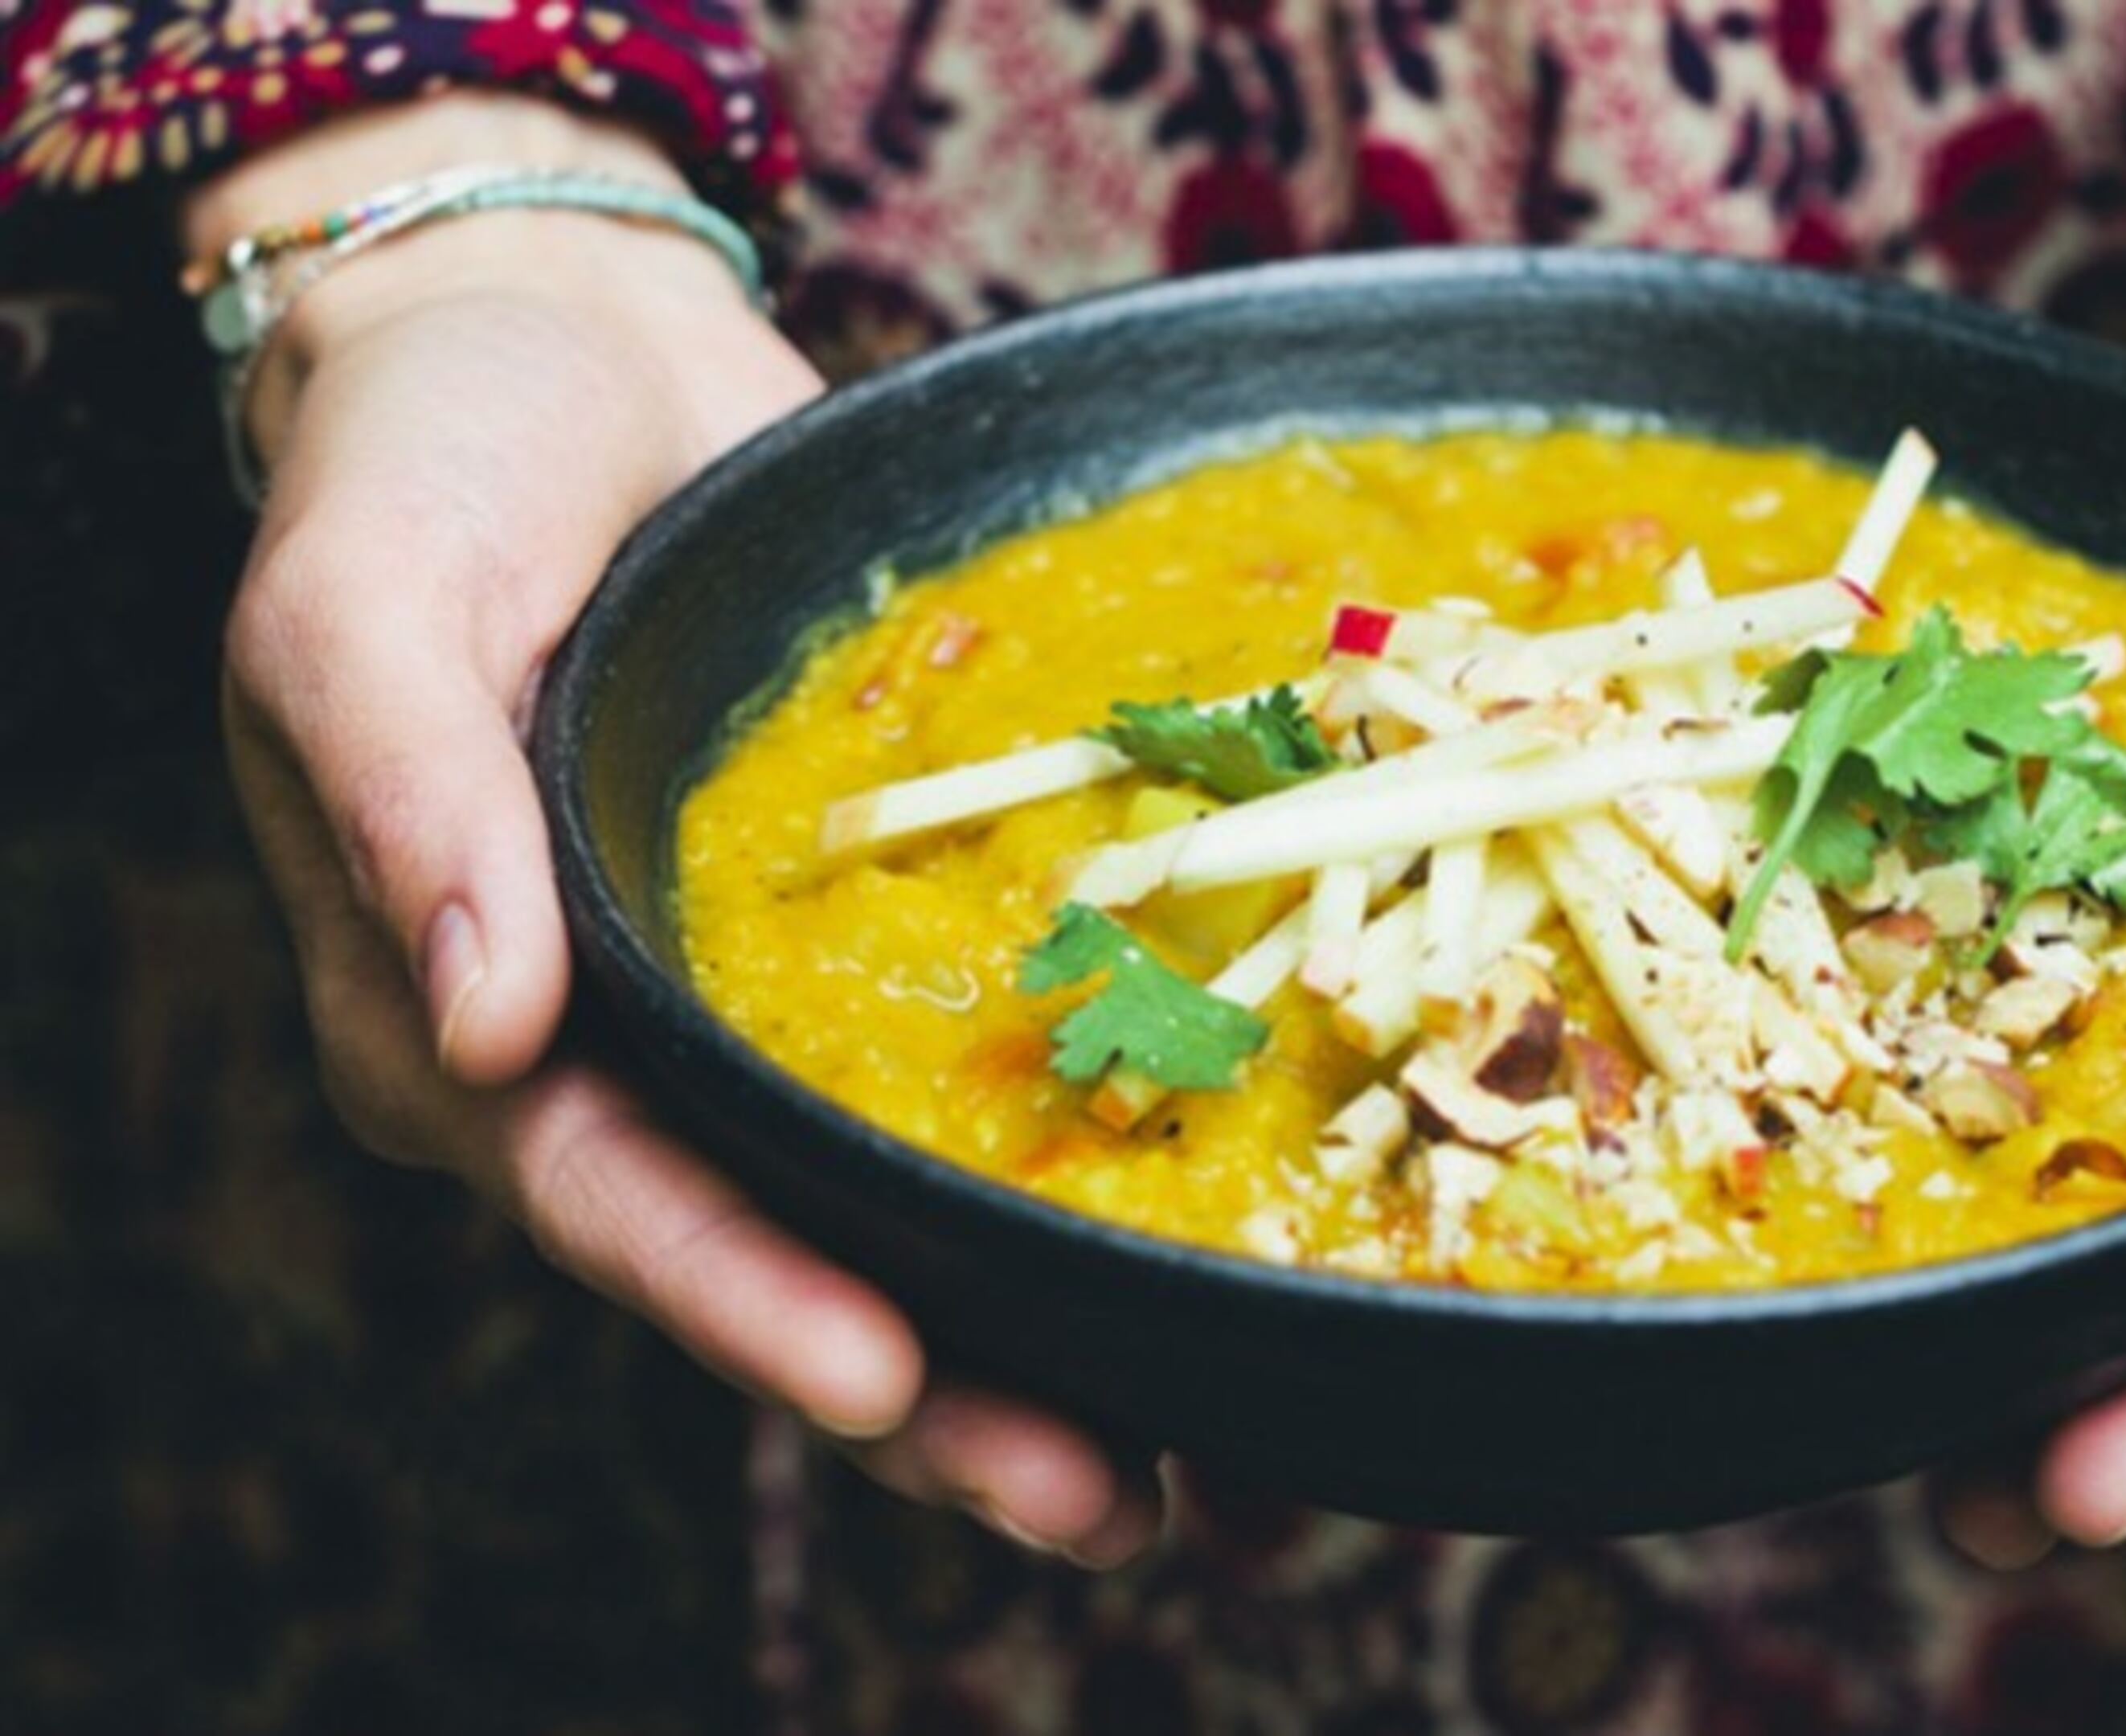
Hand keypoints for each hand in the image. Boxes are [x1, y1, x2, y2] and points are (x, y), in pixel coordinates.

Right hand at [205, 95, 1157, 1563]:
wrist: (568, 349)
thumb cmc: (430, 457)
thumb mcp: (364, 595)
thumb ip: (402, 795)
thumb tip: (480, 1017)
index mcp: (462, 1018)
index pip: (611, 1200)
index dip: (745, 1300)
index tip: (885, 1377)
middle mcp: (617, 1054)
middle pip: (779, 1257)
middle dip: (933, 1395)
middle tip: (1098, 1500)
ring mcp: (748, 1003)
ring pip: (890, 1201)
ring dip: (1025, 1330)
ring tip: (1178, 1456)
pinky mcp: (863, 931)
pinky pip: (971, 1064)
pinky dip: (1076, 1157)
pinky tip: (1197, 1236)